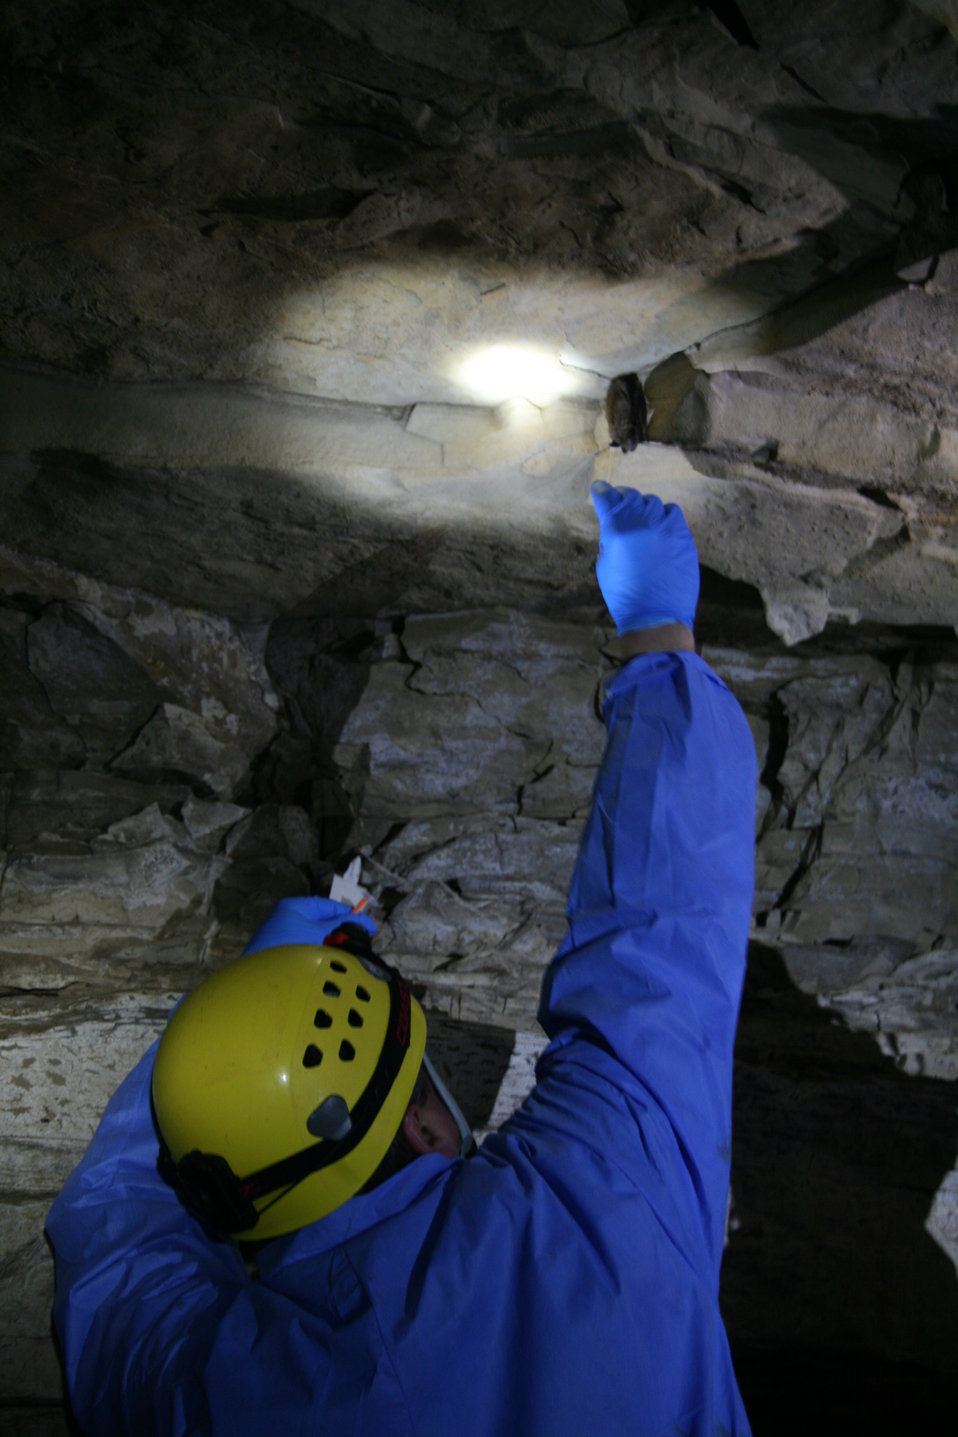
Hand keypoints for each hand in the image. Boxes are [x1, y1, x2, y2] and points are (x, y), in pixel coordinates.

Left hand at [243, 896, 375, 954]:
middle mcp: (287, 918)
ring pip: (316, 936)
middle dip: (342, 930)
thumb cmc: (291, 948)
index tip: (369, 926)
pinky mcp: (282, 954)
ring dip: (332, 943)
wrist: (262, 979)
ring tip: (351, 951)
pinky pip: (307, 949)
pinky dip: (321, 952)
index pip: (327, 906)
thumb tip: (362, 921)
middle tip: (362, 940)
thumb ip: (341, 925)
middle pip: (322, 921)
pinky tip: (333, 960)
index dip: (349, 914)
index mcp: (293, 907)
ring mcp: (283, 937)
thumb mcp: (319, 934)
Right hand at [590, 481, 698, 635]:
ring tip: (641, 518)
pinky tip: (660, 526)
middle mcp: (643, 523)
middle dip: (623, 498)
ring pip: (654, 503)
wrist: (656, 615)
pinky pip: (672, 514)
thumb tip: (614, 523)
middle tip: (620, 502)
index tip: (600, 489)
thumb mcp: (605, 564)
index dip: (602, 491)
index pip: (608, 499)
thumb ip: (610, 537)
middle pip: (632, 497)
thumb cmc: (624, 594)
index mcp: (618, 530)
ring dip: (644, 508)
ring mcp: (666, 528)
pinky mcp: (684, 535)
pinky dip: (664, 516)